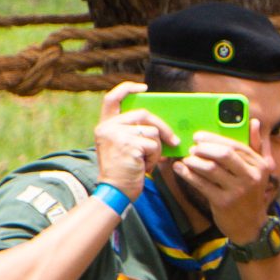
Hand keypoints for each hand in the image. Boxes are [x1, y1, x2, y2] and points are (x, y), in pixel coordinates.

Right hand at [93, 82, 174, 196]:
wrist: (114, 192)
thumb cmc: (123, 172)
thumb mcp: (123, 147)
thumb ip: (133, 132)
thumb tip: (160, 124)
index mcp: (105, 125)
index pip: (112, 98)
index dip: (128, 89)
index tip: (144, 87)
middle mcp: (107, 127)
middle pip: (144, 115)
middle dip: (163, 128)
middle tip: (174, 141)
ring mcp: (117, 134)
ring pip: (152, 132)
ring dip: (156, 149)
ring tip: (145, 162)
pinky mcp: (129, 144)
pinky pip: (154, 145)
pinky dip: (155, 158)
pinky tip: (143, 167)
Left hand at [175, 127, 276, 244]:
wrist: (250, 226)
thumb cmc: (250, 194)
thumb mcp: (259, 170)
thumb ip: (256, 145)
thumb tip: (254, 122)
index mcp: (261, 165)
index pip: (236, 145)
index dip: (214, 139)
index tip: (198, 136)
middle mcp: (252, 177)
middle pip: (224, 154)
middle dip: (204, 148)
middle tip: (192, 147)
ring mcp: (238, 191)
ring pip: (210, 168)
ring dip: (194, 161)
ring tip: (186, 158)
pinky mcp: (223, 202)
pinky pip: (201, 184)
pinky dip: (188, 174)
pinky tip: (180, 169)